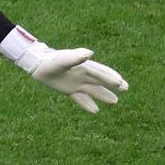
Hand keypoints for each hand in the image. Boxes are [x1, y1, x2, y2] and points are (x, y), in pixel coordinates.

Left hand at [0, 27, 127, 113]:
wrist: (38, 65)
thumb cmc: (51, 61)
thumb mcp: (63, 60)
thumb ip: (76, 58)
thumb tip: (90, 53)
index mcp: (84, 67)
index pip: (100, 73)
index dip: (110, 77)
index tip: (121, 82)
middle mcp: (83, 75)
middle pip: (101, 81)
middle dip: (113, 85)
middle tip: (126, 88)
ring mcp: (76, 83)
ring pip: (93, 91)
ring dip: (104, 96)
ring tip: (115, 102)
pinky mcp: (69, 90)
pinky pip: (80, 98)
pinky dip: (87, 104)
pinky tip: (95, 111)